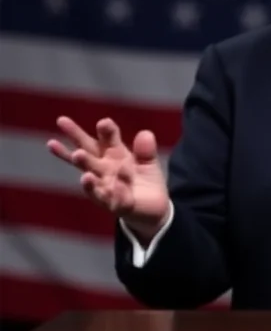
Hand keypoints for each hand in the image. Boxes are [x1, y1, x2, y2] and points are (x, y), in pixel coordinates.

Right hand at [46, 116, 169, 239]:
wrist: (152, 208)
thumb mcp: (148, 162)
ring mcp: (107, 186)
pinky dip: (111, 192)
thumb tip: (145, 133)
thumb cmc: (145, 180)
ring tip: (76, 155)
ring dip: (84, 166)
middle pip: (87, 153)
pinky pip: (110, 198)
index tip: (104, 122)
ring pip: (92, 176)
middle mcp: (105, 169)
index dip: (105, 130)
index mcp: (114, 154)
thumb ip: (146, 150)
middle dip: (75, 143)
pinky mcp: (115, 204)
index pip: (106, 138)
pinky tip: (108, 186)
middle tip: (57, 132)